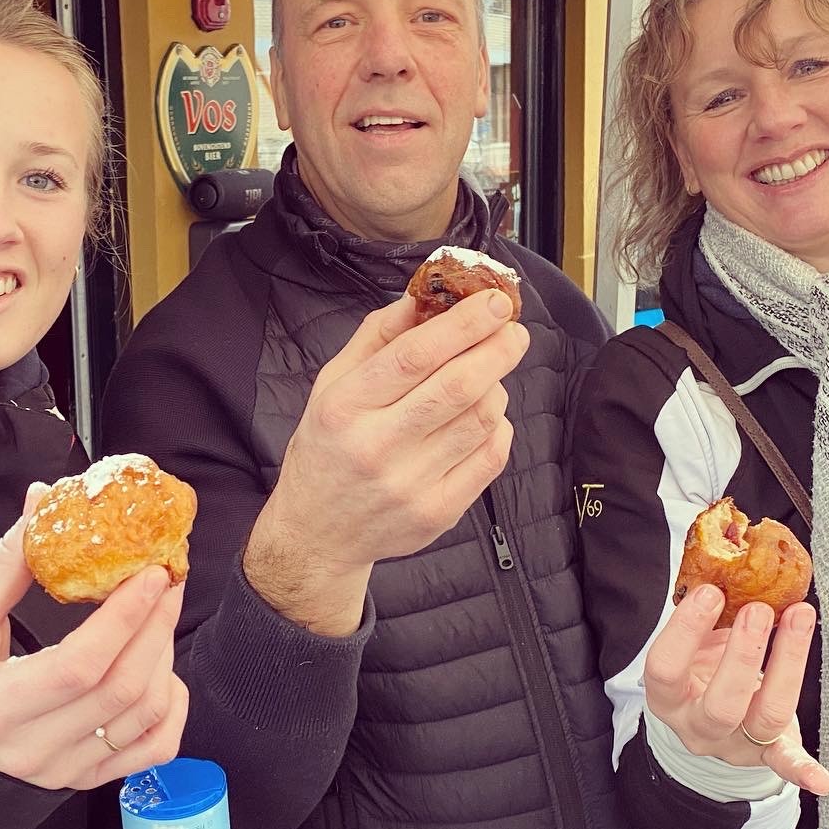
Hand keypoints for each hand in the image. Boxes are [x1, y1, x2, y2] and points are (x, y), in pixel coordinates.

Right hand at [0, 485, 189, 789]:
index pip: (80, 665)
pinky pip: (154, 749)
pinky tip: (165, 672)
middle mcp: (35, 749)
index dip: (124, 617)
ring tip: (159, 616)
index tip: (151, 573)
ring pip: (144, 715)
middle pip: (122, 688)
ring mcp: (66, 770)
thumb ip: (7, 562)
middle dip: (156, 627)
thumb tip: (45, 499)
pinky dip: (173, 708)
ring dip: (166, 657)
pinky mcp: (87, 778)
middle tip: (167, 581)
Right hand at [246, 290, 526, 634]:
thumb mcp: (333, 384)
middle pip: (456, 386)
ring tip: (489, 375)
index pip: (415, 355)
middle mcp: (376, 446)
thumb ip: (377, 337)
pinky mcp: (437, 513)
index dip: (462, 324)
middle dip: (496, 349)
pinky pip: (490, 458)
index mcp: (345, 406)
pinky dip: (499, 427)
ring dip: (496, 386)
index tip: (493, 302)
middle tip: (513, 330)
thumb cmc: (328, 447)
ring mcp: (409, 484)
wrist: (315, 532)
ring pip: (480, 419)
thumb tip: (424, 295)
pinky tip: (486, 415)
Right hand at [644, 584, 828, 795]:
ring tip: (798, 616)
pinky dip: (803, 770)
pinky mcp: (766, 753)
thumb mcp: (692, 642)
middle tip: (759, 609)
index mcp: (667, 695)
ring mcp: (734, 744)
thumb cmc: (700, 665)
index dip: (686, 630)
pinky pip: (784, 764)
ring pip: (763, 717)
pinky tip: (822, 780)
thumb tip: (731, 566)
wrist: (706, 715)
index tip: (711, 593)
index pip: (666, 668)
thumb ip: (707, 615)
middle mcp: (697, 725)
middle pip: (721, 704)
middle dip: (743, 655)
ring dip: (787, 665)